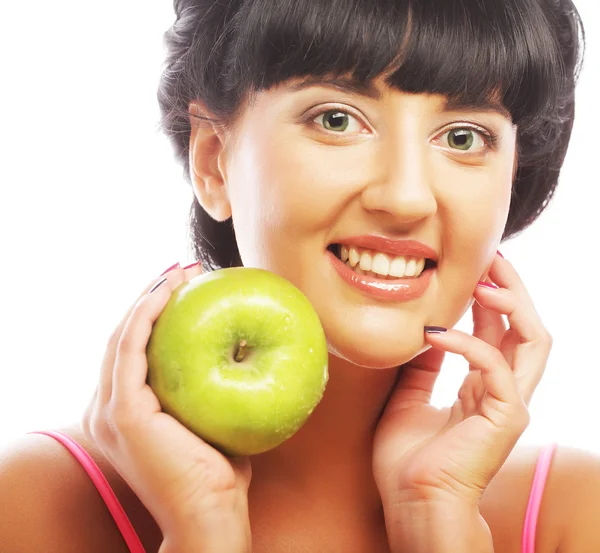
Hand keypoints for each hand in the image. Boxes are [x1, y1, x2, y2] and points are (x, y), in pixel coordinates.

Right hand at [82, 263, 252, 552]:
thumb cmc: (217, 472)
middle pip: (123, 336)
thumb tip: (244, 351)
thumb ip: (215, 388)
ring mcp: (109, 409)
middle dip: (152, 296)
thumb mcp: (212, 418)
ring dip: (150, 296)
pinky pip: (130, 347)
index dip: (153, 313)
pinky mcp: (121, 411)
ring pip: (122, 335)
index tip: (185, 287)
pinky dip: (145, 313)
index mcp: (124, 411)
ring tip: (180, 272)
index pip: (132, 349)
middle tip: (184, 271)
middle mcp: (107, 407)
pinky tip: (167, 292)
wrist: (209, 515)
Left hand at [373, 253, 551, 510]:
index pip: (498, 331)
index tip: (471, 268)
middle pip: (525, 327)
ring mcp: (510, 403)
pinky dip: (466, 342)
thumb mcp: (409, 394)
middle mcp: (504, 390)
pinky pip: (495, 366)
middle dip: (511, 288)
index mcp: (483, 386)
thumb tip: (426, 327)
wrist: (411, 501)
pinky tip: (434, 331)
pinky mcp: (506, 416)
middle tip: (489, 257)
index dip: (488, 297)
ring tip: (483, 278)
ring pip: (533, 339)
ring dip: (510, 303)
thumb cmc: (408, 457)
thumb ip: (424, 363)